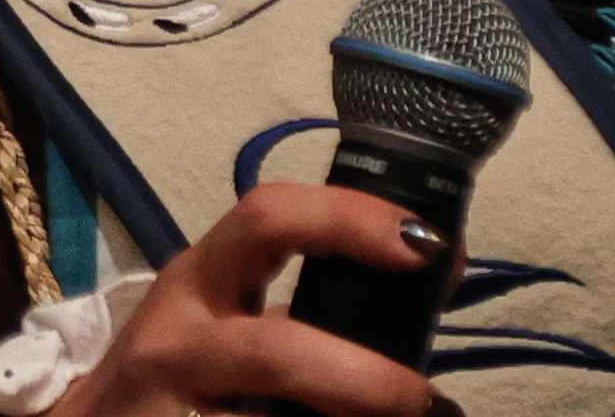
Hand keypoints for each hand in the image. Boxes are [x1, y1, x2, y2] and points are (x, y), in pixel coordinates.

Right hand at [50, 182, 440, 416]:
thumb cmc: (181, 367)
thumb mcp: (227, 313)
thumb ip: (315, 297)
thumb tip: (441, 263)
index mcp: (202, 278)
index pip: (269, 217)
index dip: (350, 221)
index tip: (423, 245)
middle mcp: (180, 339)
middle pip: (276, 352)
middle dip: (360, 379)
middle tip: (421, 398)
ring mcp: (172, 405)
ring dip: (345, 416)